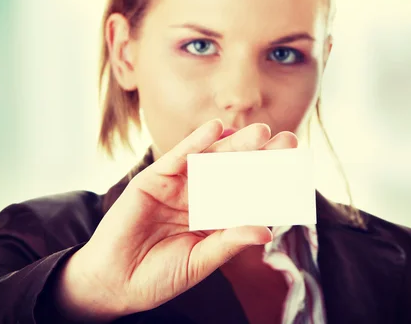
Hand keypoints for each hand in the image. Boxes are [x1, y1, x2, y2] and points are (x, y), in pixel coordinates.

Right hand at [55, 119, 297, 320]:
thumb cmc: (159, 275)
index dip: (268, 180)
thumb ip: (229, 241)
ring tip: (261, 132)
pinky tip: (216, 129)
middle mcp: (198, 197)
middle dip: (259, 155)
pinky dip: (195, 142)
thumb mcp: (200, 260)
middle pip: (233, 171)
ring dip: (235, 144)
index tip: (295, 169)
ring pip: (210, 160)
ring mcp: (176, 187)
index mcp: (213, 217)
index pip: (246, 194)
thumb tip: (267, 231)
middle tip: (287, 140)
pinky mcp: (153, 179)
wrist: (114, 282)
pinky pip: (177, 157)